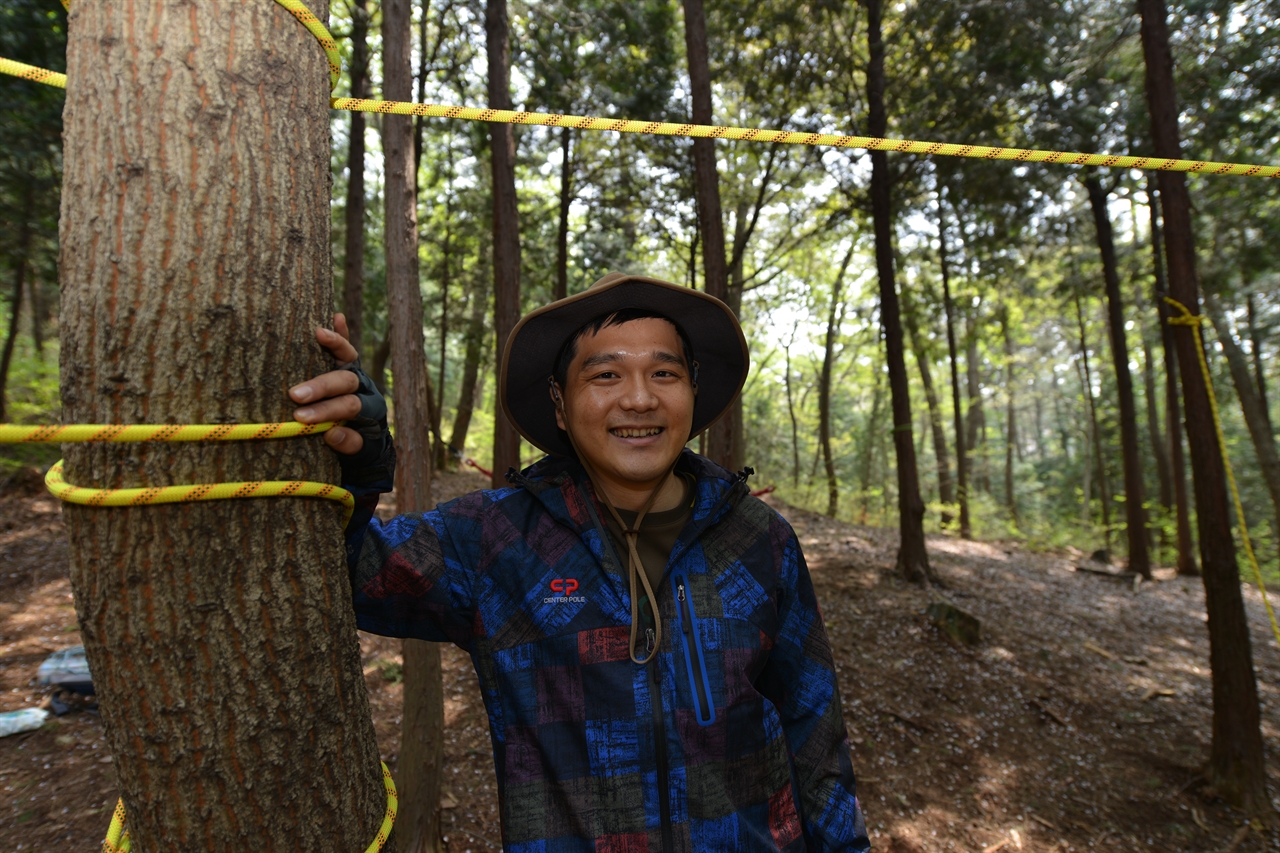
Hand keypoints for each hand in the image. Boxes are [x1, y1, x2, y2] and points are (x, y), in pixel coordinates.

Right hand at [290, 314, 365, 454]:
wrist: (371, 438)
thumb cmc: (356, 446)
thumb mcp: (355, 453)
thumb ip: (348, 444)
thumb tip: (331, 434)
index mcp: (369, 410)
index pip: (349, 407)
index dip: (326, 411)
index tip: (301, 418)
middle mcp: (365, 388)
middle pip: (345, 381)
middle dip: (320, 387)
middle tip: (294, 395)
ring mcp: (358, 374)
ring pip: (349, 356)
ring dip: (334, 344)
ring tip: (318, 333)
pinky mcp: (349, 364)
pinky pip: (347, 347)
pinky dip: (341, 333)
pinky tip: (336, 316)